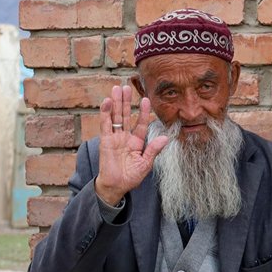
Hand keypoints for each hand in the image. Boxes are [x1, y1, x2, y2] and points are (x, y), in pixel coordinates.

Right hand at [93, 84, 168, 204]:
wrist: (117, 186)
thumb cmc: (131, 176)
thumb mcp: (146, 163)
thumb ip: (153, 149)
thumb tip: (166, 138)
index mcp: (136, 142)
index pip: (140, 123)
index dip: (143, 112)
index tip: (146, 99)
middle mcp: (125, 137)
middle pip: (126, 115)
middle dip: (126, 101)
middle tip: (127, 86)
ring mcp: (114, 137)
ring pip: (115, 116)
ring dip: (116, 102)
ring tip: (117, 88)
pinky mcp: (105, 140)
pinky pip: (105, 124)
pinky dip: (106, 113)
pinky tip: (107, 102)